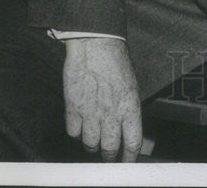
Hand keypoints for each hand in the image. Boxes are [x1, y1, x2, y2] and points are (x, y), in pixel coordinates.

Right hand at [63, 37, 141, 161]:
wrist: (96, 45)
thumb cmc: (116, 62)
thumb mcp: (132, 86)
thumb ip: (129, 110)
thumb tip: (128, 129)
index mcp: (130, 107)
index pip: (133, 143)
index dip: (130, 157)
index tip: (127, 161)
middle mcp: (111, 114)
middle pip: (110, 149)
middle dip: (110, 156)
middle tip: (109, 156)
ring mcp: (91, 112)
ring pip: (90, 144)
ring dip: (93, 145)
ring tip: (94, 140)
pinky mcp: (73, 108)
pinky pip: (73, 133)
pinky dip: (76, 134)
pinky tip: (80, 127)